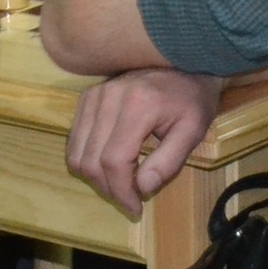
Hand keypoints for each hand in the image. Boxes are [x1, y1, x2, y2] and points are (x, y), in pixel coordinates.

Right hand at [66, 69, 222, 218]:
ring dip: (95, 177)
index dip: (121, 191)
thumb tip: (142, 189)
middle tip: (130, 200)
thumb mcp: (192, 131)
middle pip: (91, 160)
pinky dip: (86, 159)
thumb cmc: (191, 99)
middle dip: (109, 189)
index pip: (114, 160)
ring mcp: (94, 95)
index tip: (136, 208)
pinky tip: (108, 165)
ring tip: (119, 185)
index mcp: (138, 105)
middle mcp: (109, 97)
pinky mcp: (87, 96)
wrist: (181, 60)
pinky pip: (74, 138)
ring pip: (77, 152)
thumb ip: (169, 162)